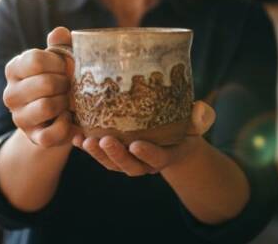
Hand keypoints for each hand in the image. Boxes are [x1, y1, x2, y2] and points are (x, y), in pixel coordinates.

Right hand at [3, 27, 78, 147]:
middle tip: (70, 86)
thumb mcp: (61, 59)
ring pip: (47, 107)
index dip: (58, 63)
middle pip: (44, 84)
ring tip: (69, 101)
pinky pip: (50, 134)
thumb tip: (59, 33)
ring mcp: (19, 118)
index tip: (65, 67)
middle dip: (65, 84)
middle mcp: (10, 94)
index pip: (35, 60)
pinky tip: (68, 118)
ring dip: (66, 103)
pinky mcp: (32, 137)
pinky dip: (65, 126)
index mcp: (14, 69)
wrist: (62, 113)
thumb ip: (60, 44)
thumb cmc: (60, 79)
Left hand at [72, 101, 215, 175]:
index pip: (158, 159)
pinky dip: (85, 148)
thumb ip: (199, 119)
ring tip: (84, 141)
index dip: (148, 154)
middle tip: (105, 141)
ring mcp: (129, 161)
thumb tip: (203, 112)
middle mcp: (146, 163)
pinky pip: (99, 154)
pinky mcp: (114, 154)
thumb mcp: (195, 123)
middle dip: (116, 155)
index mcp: (166, 156)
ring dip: (97, 154)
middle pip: (129, 166)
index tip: (137, 145)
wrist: (174, 141)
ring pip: (111, 164)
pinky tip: (73, 137)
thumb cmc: (184, 127)